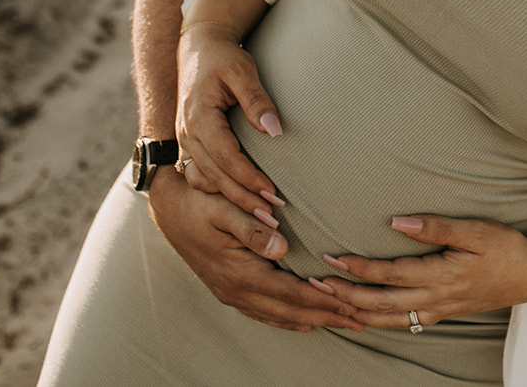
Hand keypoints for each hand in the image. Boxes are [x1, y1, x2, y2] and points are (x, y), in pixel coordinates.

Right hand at [146, 168, 368, 332]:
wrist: (169, 210)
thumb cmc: (199, 204)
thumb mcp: (224, 209)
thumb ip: (253, 229)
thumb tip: (282, 247)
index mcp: (239, 272)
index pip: (289, 293)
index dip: (320, 300)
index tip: (348, 303)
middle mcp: (236, 290)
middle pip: (288, 311)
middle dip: (325, 316)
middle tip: (358, 320)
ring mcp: (231, 293)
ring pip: (277, 315)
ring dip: (311, 320)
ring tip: (341, 322)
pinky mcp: (229, 290)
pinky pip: (263, 312)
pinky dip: (287, 319)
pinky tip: (303, 322)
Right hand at [176, 22, 283, 220]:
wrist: (197, 49)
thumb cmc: (223, 59)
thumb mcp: (242, 72)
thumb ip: (257, 100)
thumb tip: (274, 131)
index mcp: (199, 116)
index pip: (225, 155)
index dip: (248, 177)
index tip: (272, 193)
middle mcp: (187, 133)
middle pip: (214, 175)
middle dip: (242, 198)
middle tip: (270, 218)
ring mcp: (185, 140)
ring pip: (206, 179)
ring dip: (232, 199)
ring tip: (260, 216)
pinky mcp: (190, 144)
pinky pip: (201, 175)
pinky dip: (220, 191)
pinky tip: (240, 202)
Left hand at [312, 215, 526, 330]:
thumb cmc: (505, 248)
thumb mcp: (475, 230)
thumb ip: (436, 227)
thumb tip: (398, 221)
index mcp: (440, 275)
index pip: (388, 274)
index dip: (357, 267)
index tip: (331, 257)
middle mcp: (434, 299)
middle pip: (379, 302)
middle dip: (345, 293)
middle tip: (315, 283)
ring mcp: (437, 310)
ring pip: (387, 318)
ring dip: (356, 311)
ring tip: (330, 300)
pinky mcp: (441, 314)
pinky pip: (402, 323)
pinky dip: (378, 321)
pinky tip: (365, 316)